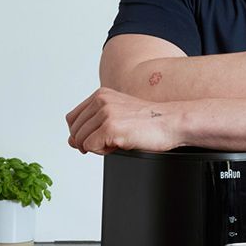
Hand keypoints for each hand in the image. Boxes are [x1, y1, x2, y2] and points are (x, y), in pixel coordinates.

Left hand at [65, 86, 184, 154]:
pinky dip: (103, 151)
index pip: (73, 118)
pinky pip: (90, 147)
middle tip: (111, 141)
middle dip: (88, 141)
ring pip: (81, 140)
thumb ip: (93, 124)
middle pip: (74, 131)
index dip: (81, 133)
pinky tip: (120, 144)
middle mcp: (101, 101)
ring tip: (118, 140)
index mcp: (101, 94)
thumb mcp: (118, 116)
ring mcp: (105, 113)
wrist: (173, 122)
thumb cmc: (150, 122)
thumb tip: (72, 141)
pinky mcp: (110, 128)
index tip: (98, 137)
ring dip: (98, 147)